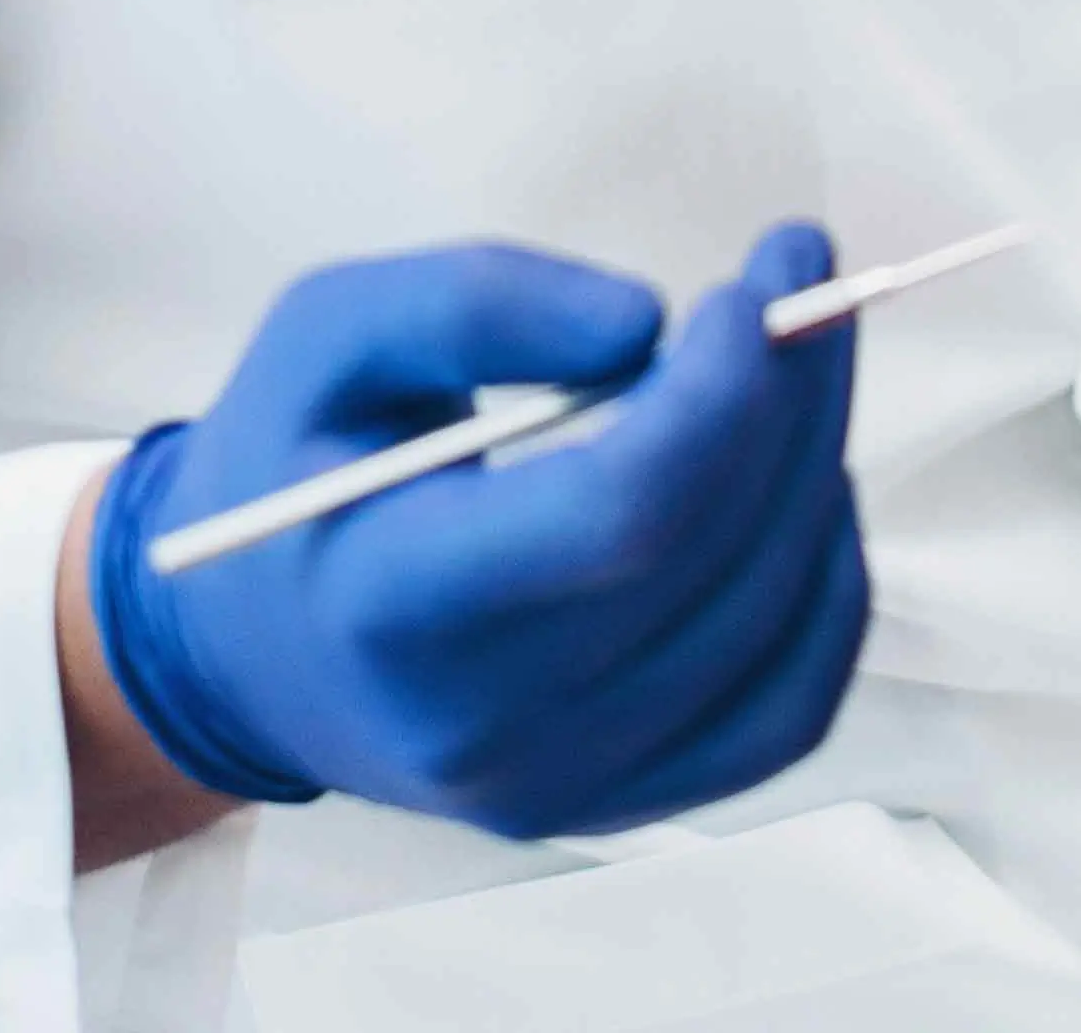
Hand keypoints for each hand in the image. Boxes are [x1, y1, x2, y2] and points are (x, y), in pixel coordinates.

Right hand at [84, 228, 868, 839]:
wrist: (252, 645)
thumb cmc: (295, 463)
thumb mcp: (330, 333)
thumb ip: (474, 301)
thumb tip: (648, 322)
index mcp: (392, 605)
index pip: (621, 518)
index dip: (720, 396)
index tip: (744, 289)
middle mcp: (482, 726)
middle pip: (717, 560)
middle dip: (791, 396)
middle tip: (799, 276)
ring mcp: (559, 787)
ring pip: (773, 627)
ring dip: (818, 470)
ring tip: (791, 366)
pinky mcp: (618, 804)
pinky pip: (786, 711)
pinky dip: (828, 594)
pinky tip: (803, 493)